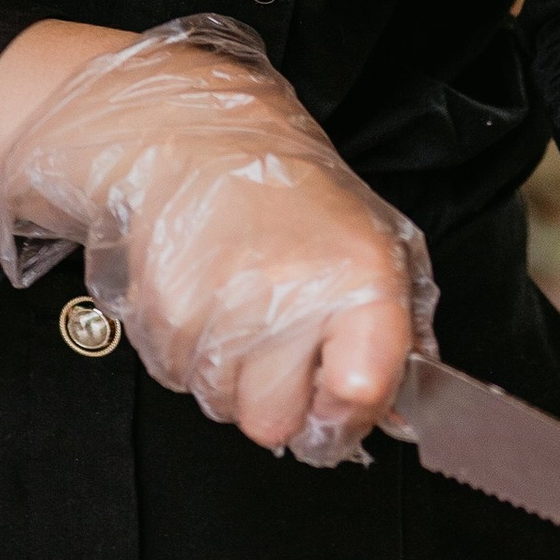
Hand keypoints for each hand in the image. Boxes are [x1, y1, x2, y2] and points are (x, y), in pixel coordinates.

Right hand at [0, 15, 433, 465]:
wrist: (191, 134)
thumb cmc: (288, 188)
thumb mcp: (373, 241)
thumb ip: (397, 330)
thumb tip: (398, 412)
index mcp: (358, 277)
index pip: (358, 393)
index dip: (347, 417)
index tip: (340, 402)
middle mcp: (287, 294)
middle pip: (274, 425)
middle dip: (278, 402)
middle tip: (281, 347)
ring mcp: (217, 305)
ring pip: (220, 407)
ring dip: (231, 377)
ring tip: (242, 311)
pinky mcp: (161, 310)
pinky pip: (176, 379)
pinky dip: (191, 353)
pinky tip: (207, 301)